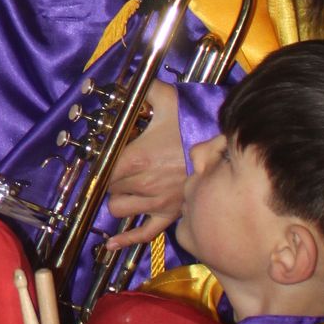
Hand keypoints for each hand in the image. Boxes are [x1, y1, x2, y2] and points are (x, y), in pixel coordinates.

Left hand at [105, 79, 186, 249]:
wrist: (226, 151)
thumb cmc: (196, 126)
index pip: (101, 168)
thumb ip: (145, 89)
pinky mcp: (170, 215)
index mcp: (136, 159)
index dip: (97, 163)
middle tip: (115, 167)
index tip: (97, 156)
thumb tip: (128, 79)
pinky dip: (127, 239)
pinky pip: (144, 233)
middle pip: (108, 188)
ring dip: (117, 200)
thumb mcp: (169, 100)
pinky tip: (112, 244)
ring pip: (118, 210)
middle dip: (110, 178)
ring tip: (122, 189)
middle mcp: (143, 185)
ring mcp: (156, 203)